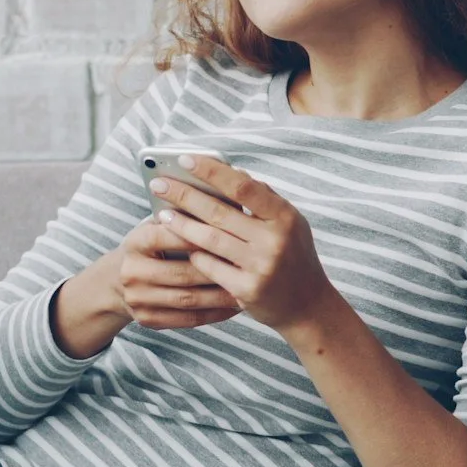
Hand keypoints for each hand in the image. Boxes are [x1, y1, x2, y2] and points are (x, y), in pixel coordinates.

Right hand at [106, 212, 242, 330]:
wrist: (116, 281)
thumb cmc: (151, 246)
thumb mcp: (157, 226)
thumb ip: (184, 216)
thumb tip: (226, 200)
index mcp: (135, 242)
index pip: (167, 236)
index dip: (198, 236)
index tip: (231, 234)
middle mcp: (132, 271)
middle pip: (182, 273)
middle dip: (218, 270)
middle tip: (248, 266)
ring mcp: (138, 299)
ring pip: (188, 299)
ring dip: (221, 295)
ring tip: (247, 287)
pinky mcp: (147, 319)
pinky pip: (188, 319)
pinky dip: (214, 313)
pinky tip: (234, 305)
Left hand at [148, 156, 336, 332]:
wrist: (308, 306)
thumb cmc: (294, 256)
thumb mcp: (289, 223)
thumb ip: (264, 198)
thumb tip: (234, 171)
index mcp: (285, 217)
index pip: (243, 186)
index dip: (212, 171)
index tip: (184, 160)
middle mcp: (274, 240)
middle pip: (219, 212)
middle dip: (184, 195)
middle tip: (158, 184)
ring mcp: (261, 267)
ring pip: (210, 240)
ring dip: (182, 225)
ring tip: (162, 213)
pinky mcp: (248, 290)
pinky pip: (211, 268)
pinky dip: (195, 255)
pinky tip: (181, 246)